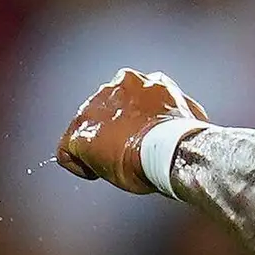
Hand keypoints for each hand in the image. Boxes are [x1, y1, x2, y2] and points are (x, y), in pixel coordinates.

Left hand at [56, 69, 207, 194]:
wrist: (170, 148)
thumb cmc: (183, 137)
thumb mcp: (187, 114)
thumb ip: (176, 109)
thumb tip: (183, 116)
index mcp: (140, 81)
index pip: (125, 100)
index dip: (129, 123)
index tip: (139, 140)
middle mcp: (113, 87)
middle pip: (102, 112)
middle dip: (110, 134)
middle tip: (124, 156)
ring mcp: (93, 108)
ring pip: (85, 130)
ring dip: (95, 149)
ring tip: (113, 166)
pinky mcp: (79, 132)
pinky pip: (67, 152)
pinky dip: (79, 166)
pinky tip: (96, 173)